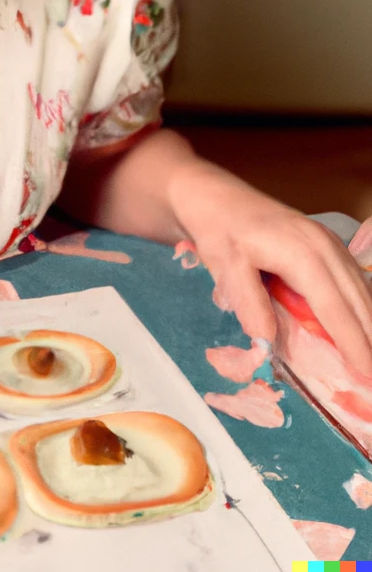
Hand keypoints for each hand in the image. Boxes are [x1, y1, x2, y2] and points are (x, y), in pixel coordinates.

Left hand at [171, 160, 371, 377]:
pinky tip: (360, 330)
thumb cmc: (220, 230)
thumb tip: (267, 344)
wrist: (216, 198)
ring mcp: (331, 243)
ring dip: (369, 326)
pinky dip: (360, 308)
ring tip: (368, 362)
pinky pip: (353, 281)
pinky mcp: (328, 245)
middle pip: (359, 302)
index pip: (336, 308)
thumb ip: (249, 304)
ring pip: (362, 291)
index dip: (353, 343)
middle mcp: (326, 247)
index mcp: (304, 255)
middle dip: (370, 342)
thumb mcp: (226, 265)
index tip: (367, 374)